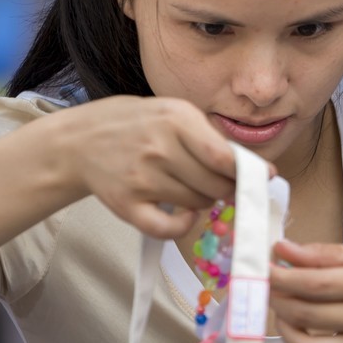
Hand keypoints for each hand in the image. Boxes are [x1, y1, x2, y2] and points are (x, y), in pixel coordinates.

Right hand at [50, 96, 250, 237]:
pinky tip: (183, 215)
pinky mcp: (126, 204)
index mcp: (175, 120)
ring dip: (204, 201)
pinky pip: (168, 229)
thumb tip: (251, 166)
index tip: (263, 177)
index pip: (223, 157)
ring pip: (198, 204)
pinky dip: (183, 226)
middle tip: (219, 184)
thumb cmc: (137, 126)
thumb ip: (209, 136)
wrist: (80, 140)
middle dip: (226, 189)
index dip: (248, 172)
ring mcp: (142, 178)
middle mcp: (159, 148)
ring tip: (191, 188)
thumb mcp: (173, 113)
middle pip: (215, 185)